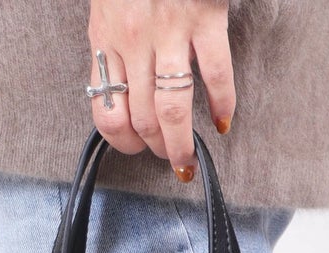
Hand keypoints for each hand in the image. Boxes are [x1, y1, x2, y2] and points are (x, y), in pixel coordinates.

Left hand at [87, 0, 234, 181]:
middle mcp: (132, 41)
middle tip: (170, 160)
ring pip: (172, 109)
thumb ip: (112, 43)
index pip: (106, 111)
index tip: (136, 149)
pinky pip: (214, 73)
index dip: (121, 141)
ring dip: (182, 144)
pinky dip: (223, 104)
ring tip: (189, 160)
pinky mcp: (203, 17)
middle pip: (142, 119)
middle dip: (156, 149)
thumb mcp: (107, 6)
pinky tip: (224, 122)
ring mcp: (168, 31)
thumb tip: (121, 88)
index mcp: (104, 39)